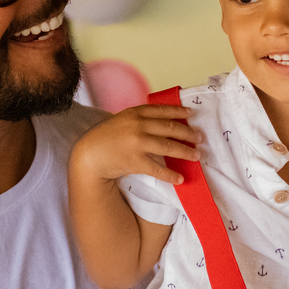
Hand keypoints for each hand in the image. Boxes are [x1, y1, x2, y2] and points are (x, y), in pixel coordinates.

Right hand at [71, 105, 201, 185]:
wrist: (89, 154)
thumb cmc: (107, 136)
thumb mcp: (122, 119)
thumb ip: (141, 118)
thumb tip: (165, 121)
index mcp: (135, 113)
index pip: (163, 110)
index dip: (179, 111)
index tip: (191, 114)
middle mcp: (138, 126)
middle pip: (170, 128)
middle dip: (188, 133)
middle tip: (200, 137)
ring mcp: (137, 144)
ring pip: (169, 147)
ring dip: (185, 152)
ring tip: (196, 155)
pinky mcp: (136, 162)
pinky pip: (158, 169)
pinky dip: (171, 175)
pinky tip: (180, 178)